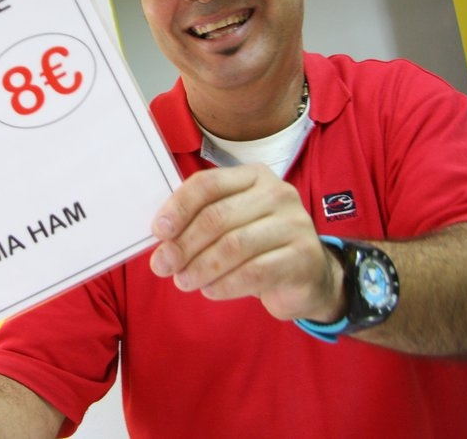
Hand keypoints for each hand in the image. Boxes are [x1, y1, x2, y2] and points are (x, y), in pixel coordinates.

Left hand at [149, 164, 343, 321]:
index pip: (208, 184)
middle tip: (163, 265)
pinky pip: (254, 272)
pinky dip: (225, 284)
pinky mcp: (303, 257)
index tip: (158, 231)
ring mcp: (294, 224)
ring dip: (201, 267)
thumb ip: (200, 221)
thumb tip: (162, 237)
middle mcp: (277, 193)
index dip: (179, 207)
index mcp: (253, 176)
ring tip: (183, 282)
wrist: (308, 276)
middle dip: (184, 244)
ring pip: (234, 246)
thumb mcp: (231, 224)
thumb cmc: (259, 246)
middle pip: (218, 216)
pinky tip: (210, 290)